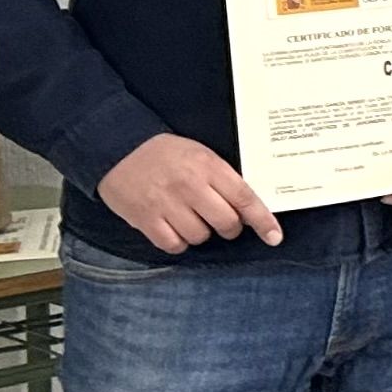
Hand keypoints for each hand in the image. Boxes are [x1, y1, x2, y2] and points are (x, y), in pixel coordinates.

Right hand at [97, 133, 280, 253]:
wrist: (117, 147)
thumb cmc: (164, 153)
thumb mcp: (201, 155)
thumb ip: (223, 179)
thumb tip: (247, 209)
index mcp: (208, 167)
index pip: (245, 198)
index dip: (263, 221)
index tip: (274, 236)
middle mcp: (190, 186)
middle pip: (226, 222)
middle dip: (229, 227)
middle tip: (222, 221)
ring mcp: (166, 203)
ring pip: (200, 236)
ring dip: (201, 234)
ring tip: (190, 219)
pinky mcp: (145, 218)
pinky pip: (173, 245)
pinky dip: (178, 242)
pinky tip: (174, 229)